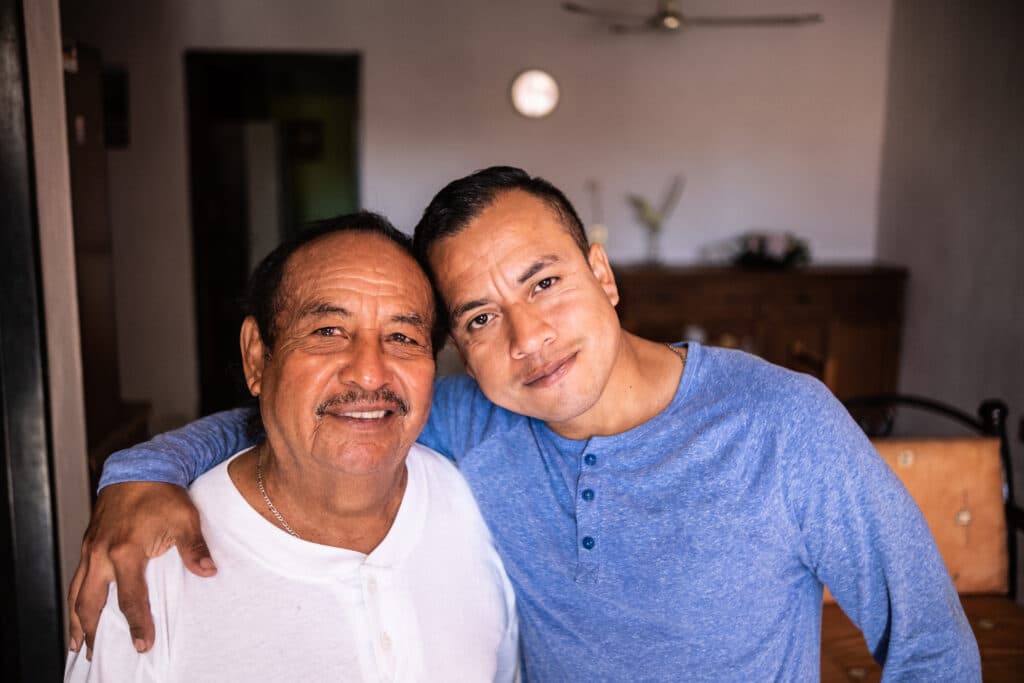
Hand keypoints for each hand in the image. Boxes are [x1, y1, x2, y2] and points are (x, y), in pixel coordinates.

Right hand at [67, 482, 216, 656]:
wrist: (139, 468)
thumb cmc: (163, 493)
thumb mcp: (185, 519)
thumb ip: (195, 549)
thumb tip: (208, 571)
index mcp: (125, 551)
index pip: (130, 598)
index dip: (137, 624)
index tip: (142, 644)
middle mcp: (101, 554)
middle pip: (90, 603)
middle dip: (91, 632)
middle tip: (96, 655)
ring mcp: (91, 549)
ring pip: (76, 593)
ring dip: (76, 620)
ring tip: (78, 644)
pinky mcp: (88, 544)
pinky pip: (76, 578)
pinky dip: (75, 598)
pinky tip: (79, 610)